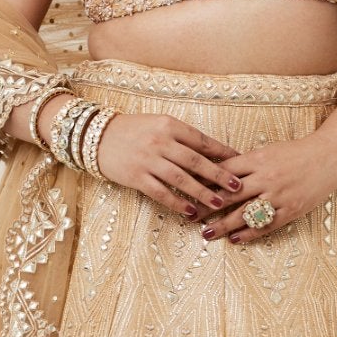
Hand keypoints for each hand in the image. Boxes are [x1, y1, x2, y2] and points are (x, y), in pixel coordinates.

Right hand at [92, 110, 246, 219]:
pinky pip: (160, 192)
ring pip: (180, 178)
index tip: (240, 163)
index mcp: (169, 125)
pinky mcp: (136, 176)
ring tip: (218, 203)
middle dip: (218, 175)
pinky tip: (190, 211)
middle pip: (195, 161)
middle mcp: (160, 141)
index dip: (223, 153)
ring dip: (201, 192)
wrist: (96, 136)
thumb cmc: (132, 130)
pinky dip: (177, 202)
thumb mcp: (158, 124)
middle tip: (236, 187)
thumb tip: (210, 154)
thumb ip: (181, 137)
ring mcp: (148, 159)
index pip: (202, 141)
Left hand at [196, 133, 336, 243]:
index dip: (204, 183)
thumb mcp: (269, 151)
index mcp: (258, 159)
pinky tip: (236, 239)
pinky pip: (266, 225)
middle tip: (190, 217)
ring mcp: (278, 195)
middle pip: (229, 196)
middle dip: (207, 207)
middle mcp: (266, 178)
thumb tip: (219, 172)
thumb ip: (246, 163)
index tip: (188, 191)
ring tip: (208, 233)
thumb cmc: (297, 152)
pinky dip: (249, 233)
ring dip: (224, 225)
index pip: (224, 172)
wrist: (330, 156)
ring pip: (245, 214)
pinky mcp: (291, 209)